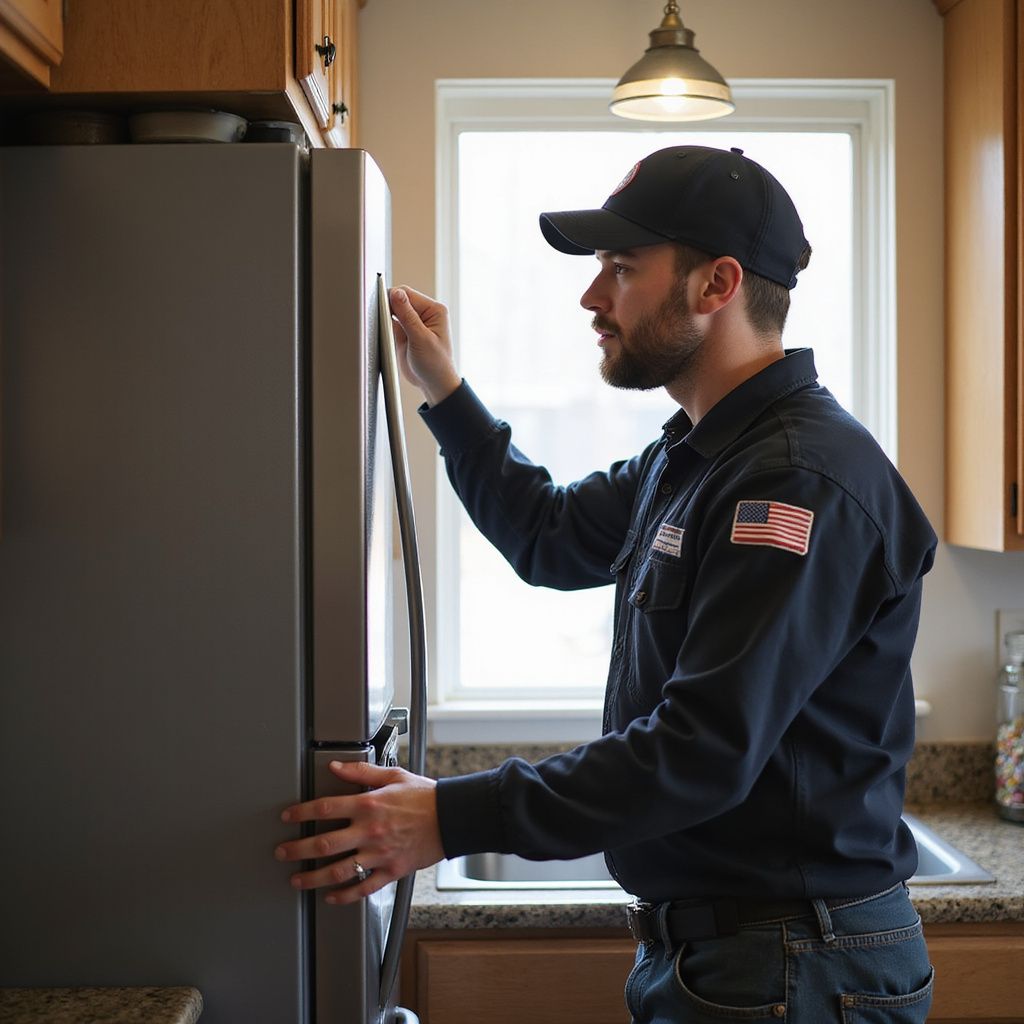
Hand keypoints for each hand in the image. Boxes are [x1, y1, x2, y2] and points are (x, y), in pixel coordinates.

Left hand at [274, 761, 443, 904]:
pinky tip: (331, 897)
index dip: (301, 812)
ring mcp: (379, 854)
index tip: (287, 817)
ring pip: (338, 870)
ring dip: (313, 877)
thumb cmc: (425, 797)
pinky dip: (344, 895)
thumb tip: (335, 767)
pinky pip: (363, 888)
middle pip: (324, 843)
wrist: (452, 817)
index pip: (325, 808)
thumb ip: (361, 772)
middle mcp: (370, 831)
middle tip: (282, 853)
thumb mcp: (393, 775)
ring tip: (297, 880)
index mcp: (368, 804)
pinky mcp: (391, 871)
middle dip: (298, 849)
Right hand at [388, 286, 461, 405]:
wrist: (434, 385)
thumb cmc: (436, 365)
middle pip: (399, 300)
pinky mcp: (404, 333)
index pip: (407, 294)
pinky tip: (385, 335)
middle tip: (382, 321)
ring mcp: (413, 323)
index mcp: (434, 310)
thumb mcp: (421, 338)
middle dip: (387, 308)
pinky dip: (385, 327)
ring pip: (392, 311)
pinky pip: (390, 323)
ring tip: (387, 332)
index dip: (392, 297)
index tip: (381, 306)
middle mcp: (424, 314)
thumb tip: (396, 293)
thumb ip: (407, 315)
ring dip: (385, 317)